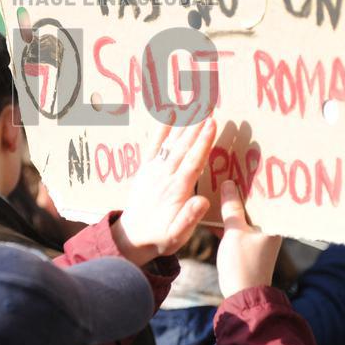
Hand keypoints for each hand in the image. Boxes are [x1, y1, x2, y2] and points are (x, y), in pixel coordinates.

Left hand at [112, 108, 215, 266]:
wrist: (132, 238)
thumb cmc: (160, 237)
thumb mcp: (177, 236)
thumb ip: (189, 219)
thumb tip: (202, 201)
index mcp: (177, 191)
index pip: (193, 161)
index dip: (203, 142)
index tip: (212, 123)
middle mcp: (164, 177)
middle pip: (183, 147)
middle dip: (196, 126)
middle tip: (207, 106)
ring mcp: (153, 171)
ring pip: (170, 143)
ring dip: (182, 124)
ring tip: (193, 106)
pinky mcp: (146, 170)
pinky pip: (153, 147)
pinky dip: (160, 131)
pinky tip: (168, 116)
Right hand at [215, 180, 281, 298]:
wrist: (242, 296)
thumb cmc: (242, 265)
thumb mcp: (234, 232)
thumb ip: (231, 207)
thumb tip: (228, 183)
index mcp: (273, 224)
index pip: (266, 195)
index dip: (255, 180)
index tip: (244, 163)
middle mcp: (268, 228)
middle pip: (253, 203)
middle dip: (240, 189)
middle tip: (228, 169)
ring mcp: (257, 237)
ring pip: (243, 213)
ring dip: (231, 203)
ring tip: (217, 184)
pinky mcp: (246, 245)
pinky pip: (236, 225)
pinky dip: (227, 218)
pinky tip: (212, 208)